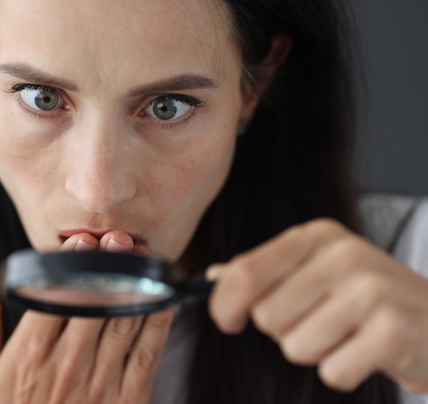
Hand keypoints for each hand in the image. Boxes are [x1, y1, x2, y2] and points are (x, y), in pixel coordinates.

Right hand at [0, 230, 173, 403]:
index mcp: (28, 356)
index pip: (53, 298)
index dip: (69, 267)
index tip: (81, 242)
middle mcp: (66, 366)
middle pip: (93, 303)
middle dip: (107, 267)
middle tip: (118, 238)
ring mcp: (99, 384)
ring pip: (123, 320)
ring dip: (136, 284)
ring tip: (141, 255)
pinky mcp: (127, 400)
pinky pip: (147, 354)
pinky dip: (158, 323)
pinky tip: (163, 297)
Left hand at [206, 219, 427, 392]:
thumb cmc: (366, 298)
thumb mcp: (315, 270)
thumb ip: (265, 273)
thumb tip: (213, 277)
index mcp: (317, 236)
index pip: (246, 271)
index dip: (225, 303)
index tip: (227, 321)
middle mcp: (344, 254)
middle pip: (266, 316)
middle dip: (283, 331)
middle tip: (318, 323)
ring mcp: (372, 290)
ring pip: (295, 346)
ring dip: (314, 353)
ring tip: (344, 335)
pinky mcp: (394, 330)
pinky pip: (332, 371)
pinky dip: (342, 371)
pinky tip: (364, 352)